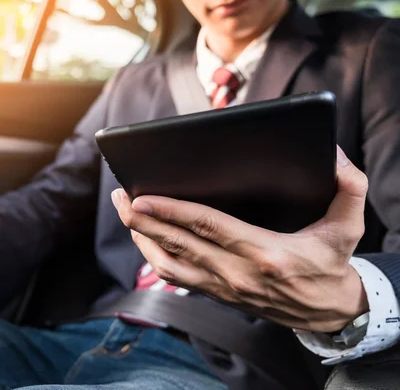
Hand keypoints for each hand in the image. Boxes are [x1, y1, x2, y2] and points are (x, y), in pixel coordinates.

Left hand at [114, 146, 369, 332]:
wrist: (330, 312)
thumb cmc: (332, 265)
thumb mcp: (349, 226)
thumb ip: (348, 188)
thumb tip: (335, 157)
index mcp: (265, 253)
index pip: (208, 227)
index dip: (172, 211)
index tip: (144, 196)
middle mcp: (238, 273)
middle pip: (179, 244)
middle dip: (144, 220)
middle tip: (121, 198)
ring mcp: (223, 287)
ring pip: (170, 264)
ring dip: (143, 239)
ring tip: (126, 214)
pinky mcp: (218, 294)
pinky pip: (177, 278)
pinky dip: (155, 258)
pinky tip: (145, 239)